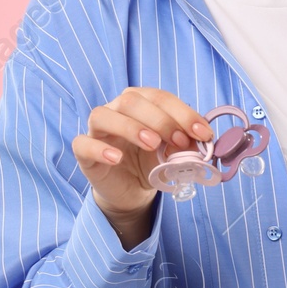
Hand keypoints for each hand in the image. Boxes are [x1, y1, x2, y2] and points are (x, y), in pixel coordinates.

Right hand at [72, 86, 213, 220]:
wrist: (132, 190)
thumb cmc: (152, 163)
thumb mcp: (174, 153)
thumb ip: (186, 144)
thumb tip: (203, 142)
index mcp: (140, 103)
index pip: (159, 97)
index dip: (183, 113)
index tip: (202, 133)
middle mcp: (116, 109)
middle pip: (131, 100)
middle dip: (160, 119)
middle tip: (179, 141)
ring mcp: (97, 130)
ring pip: (103, 115)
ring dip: (131, 127)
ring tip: (152, 145)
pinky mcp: (84, 153)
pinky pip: (83, 144)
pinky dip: (99, 149)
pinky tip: (116, 158)